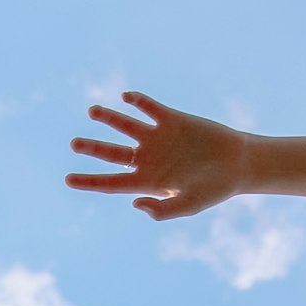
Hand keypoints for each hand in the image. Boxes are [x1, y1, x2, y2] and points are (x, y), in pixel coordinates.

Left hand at [66, 91, 249, 220]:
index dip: (89, 181)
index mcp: (146, 181)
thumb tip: (135, 203)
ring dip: (109, 118)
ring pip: (126, 127)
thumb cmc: (213, 191)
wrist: (238, 165)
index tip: (67, 179)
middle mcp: (147, 158)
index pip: (111, 182)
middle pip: (112, 153)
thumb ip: (162, 209)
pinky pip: (150, 108)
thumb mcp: (188, 206)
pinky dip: (139, 102)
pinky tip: (127, 96)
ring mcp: (158, 138)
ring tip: (92, 111)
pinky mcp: (173, 120)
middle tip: (74, 143)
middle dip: (92, 148)